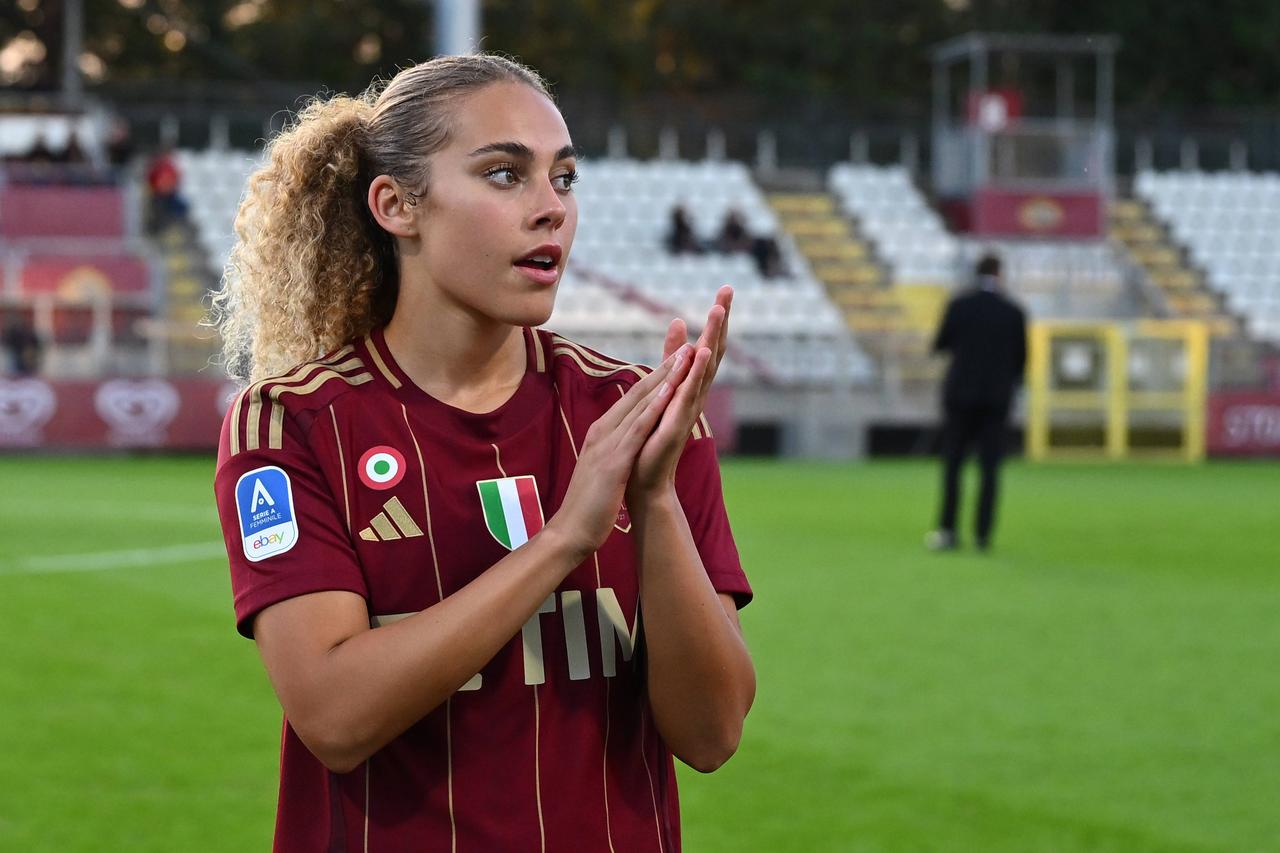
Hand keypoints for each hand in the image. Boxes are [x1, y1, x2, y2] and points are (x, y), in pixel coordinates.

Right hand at [544, 346, 695, 560]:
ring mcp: (607, 445)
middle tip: (686, 346)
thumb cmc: (587, 504)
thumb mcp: (601, 468)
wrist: (569, 531)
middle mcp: (603, 432)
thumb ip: (611, 449)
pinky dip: (653, 409)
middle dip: (663, 369)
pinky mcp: (613, 462)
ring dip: (663, 380)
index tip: (675, 359)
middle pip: (636, 393)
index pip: (631, 399)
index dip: (654, 377)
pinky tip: (669, 393)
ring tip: (684, 358)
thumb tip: (622, 439)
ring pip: (639, 405)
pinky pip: (636, 430)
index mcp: (601, 433)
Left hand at [629, 286, 732, 499]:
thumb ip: (671, 356)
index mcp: (690, 386)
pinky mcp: (677, 424)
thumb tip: (679, 322)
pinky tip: (701, 352)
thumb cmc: (652, 435)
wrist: (645, 480)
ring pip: (704, 368)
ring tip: (717, 310)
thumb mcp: (662, 386)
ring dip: (711, 337)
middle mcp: (695, 395)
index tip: (724, 291)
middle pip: (712, 351)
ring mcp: (689, 409)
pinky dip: (696, 372)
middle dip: (720, 321)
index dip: (716, 320)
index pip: (706, 347)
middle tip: (728, 290)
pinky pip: (689, 394)